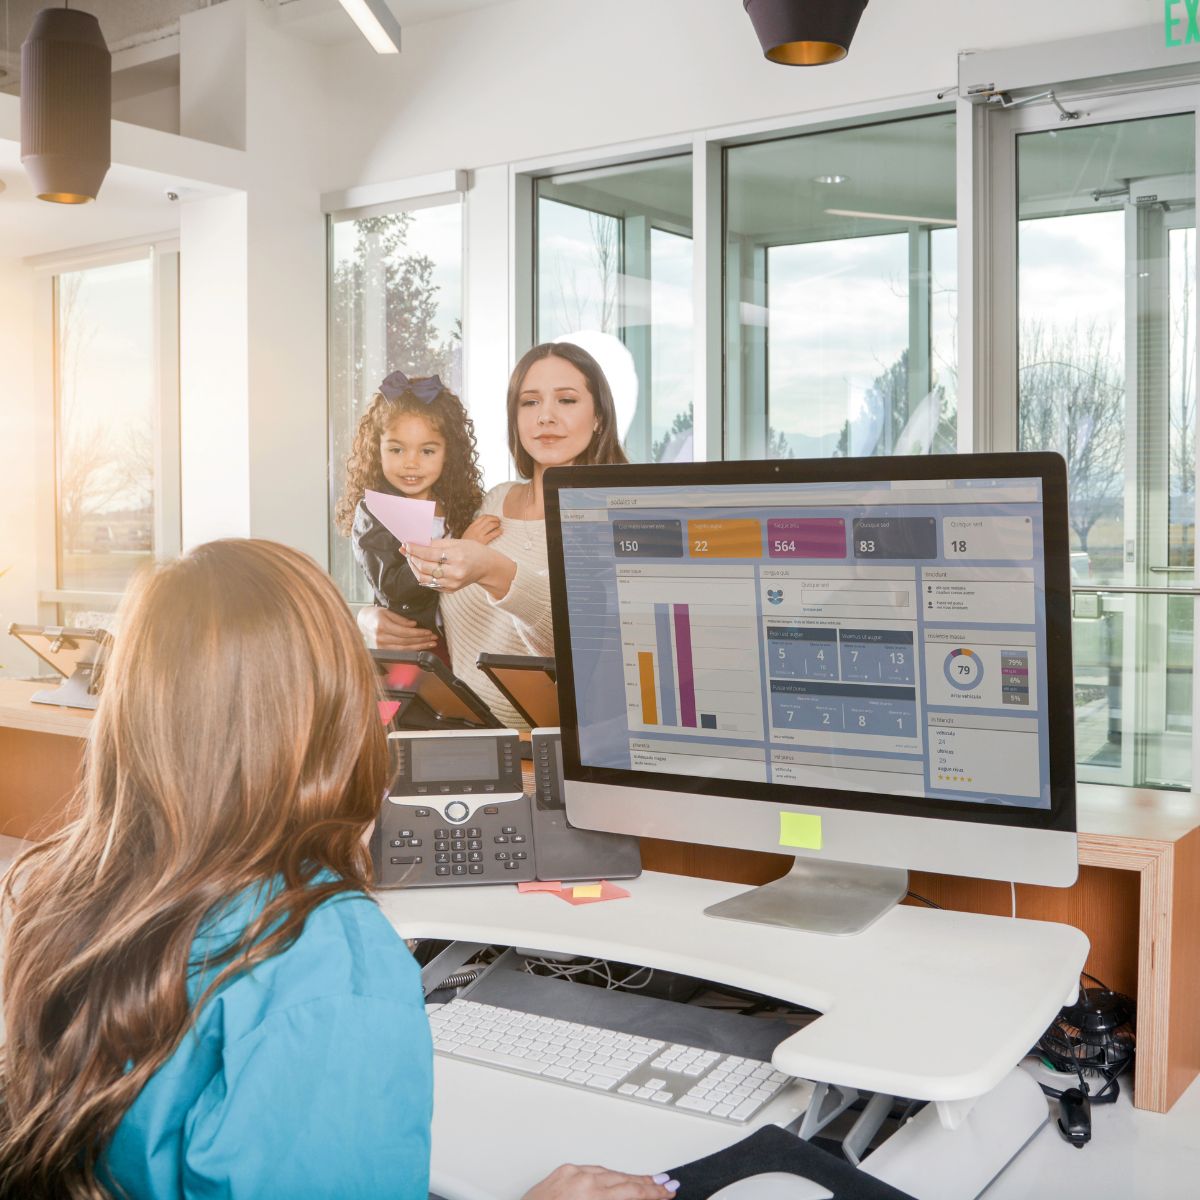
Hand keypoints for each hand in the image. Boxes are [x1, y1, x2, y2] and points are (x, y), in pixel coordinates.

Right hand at [356, 605, 438, 650]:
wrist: (362, 622)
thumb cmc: (374, 615)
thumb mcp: (386, 611)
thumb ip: (400, 619)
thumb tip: (413, 625)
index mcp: (382, 626)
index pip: (404, 632)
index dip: (418, 633)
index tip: (429, 632)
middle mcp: (381, 638)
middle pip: (406, 641)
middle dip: (422, 640)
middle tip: (433, 638)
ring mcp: (381, 646)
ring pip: (404, 649)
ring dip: (419, 647)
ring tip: (430, 644)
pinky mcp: (382, 651)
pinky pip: (399, 652)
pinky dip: (411, 651)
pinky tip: (420, 648)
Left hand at [405, 537, 515, 600]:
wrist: (486, 566)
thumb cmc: (471, 550)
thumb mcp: (455, 542)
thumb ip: (434, 544)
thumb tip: (414, 543)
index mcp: (457, 557)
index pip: (429, 554)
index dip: (415, 549)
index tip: (406, 544)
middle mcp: (455, 572)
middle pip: (424, 567)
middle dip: (412, 558)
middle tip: (407, 551)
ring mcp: (452, 584)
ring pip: (423, 578)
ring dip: (414, 568)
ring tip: (412, 559)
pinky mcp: (450, 590)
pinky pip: (429, 584)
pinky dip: (422, 575)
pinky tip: (422, 567)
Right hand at [462, 514, 501, 544]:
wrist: (463, 552)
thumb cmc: (467, 544)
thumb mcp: (468, 533)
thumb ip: (475, 528)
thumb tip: (486, 524)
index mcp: (472, 526)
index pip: (482, 517)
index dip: (490, 516)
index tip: (494, 518)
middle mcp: (475, 529)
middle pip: (488, 519)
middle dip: (495, 519)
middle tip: (499, 521)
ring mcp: (479, 534)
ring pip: (491, 525)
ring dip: (497, 524)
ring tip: (499, 526)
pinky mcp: (483, 541)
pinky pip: (493, 534)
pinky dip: (498, 531)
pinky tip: (500, 531)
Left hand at [522, 1164, 677, 1199]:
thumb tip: (634, 1199)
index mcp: (591, 1196)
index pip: (631, 1191)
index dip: (653, 1192)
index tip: (668, 1191)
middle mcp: (582, 1180)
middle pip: (623, 1178)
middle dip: (646, 1183)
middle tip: (665, 1185)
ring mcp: (571, 1172)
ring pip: (609, 1172)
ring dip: (628, 1178)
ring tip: (647, 1182)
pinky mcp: (562, 1170)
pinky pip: (591, 1169)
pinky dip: (607, 1174)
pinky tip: (616, 1178)